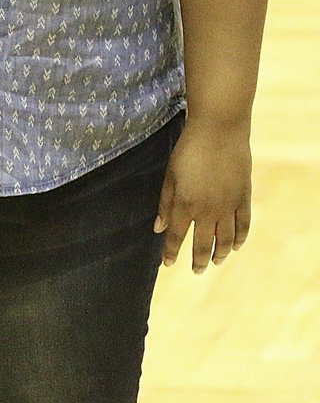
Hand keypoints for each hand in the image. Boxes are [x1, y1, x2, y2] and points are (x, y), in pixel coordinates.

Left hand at [154, 117, 251, 272]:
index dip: (172, 252)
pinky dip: (240, 239)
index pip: (177, 236)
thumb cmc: (188, 151)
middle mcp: (208, 211)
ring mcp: (228, 206)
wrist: (218, 132)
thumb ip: (165, 203)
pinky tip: (235, 246)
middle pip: (203, 244)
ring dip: (220, 254)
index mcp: (185, 204)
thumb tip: (159, 228)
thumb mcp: (170, 175)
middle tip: (196, 270)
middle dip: (199, 260)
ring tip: (215, 262)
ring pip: (225, 240)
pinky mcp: (244, 199)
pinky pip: (243, 226)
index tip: (168, 264)